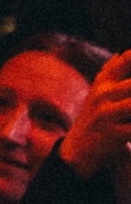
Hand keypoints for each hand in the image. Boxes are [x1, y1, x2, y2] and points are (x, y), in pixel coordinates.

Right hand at [60, 49, 130, 178]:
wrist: (77, 150)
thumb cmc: (93, 118)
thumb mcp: (97, 92)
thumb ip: (110, 72)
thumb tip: (120, 53)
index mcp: (103, 82)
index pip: (124, 63)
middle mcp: (103, 94)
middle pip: (130, 85)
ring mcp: (106, 114)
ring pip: (130, 105)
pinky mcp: (111, 134)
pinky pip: (130, 129)